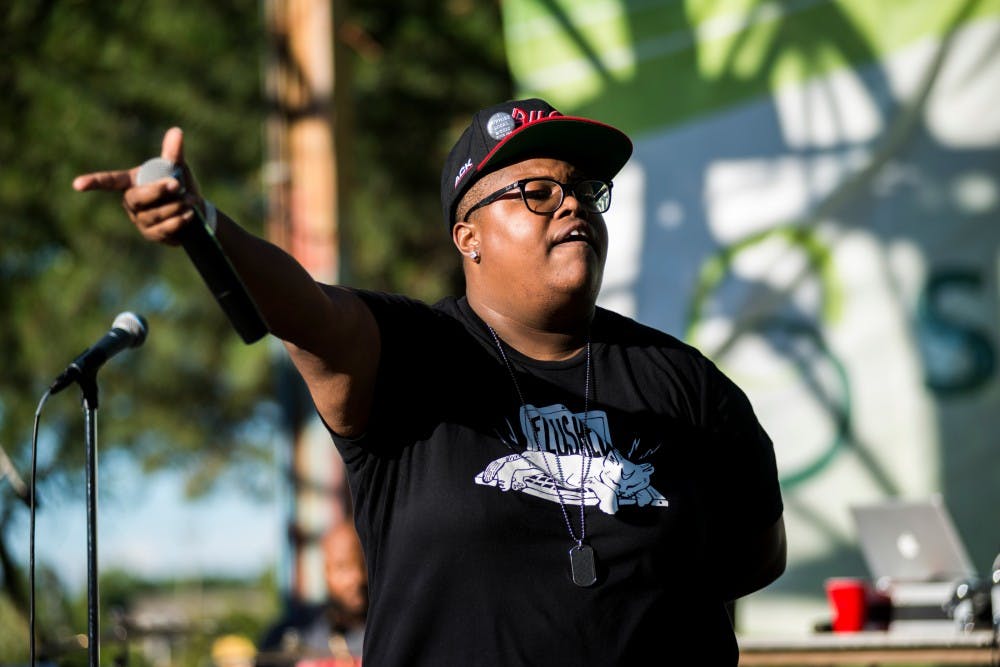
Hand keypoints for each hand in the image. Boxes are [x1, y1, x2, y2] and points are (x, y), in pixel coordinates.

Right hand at [73, 127, 203, 245]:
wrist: (195, 211)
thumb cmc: (180, 185)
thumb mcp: (177, 168)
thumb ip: (173, 153)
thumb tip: (176, 131)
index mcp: (132, 183)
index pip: (110, 181)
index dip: (94, 182)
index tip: (77, 184)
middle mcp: (132, 203)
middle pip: (136, 199)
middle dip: (156, 191)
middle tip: (176, 185)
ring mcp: (140, 220)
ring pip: (153, 214)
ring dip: (175, 206)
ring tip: (189, 201)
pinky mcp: (152, 234)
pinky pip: (163, 229)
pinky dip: (179, 221)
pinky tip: (189, 215)